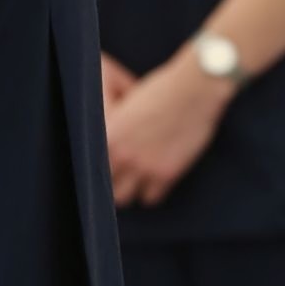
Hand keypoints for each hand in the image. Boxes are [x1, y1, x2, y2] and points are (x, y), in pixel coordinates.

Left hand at [106, 46, 233, 207]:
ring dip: (128, 188)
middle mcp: (120, 153)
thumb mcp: (127, 101)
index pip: (91, 163)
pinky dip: (151, 191)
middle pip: (104, 186)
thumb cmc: (161, 88)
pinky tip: (153, 178)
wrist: (193, 89)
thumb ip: (114, 121)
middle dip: (110, 180)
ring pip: (125, 197)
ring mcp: (143, 166)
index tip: (105, 162)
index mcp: (107, 132)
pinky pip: (151, 198)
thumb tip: (111, 134)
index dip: (97, 163)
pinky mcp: (165, 174)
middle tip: (118, 173)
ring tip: (133, 178)